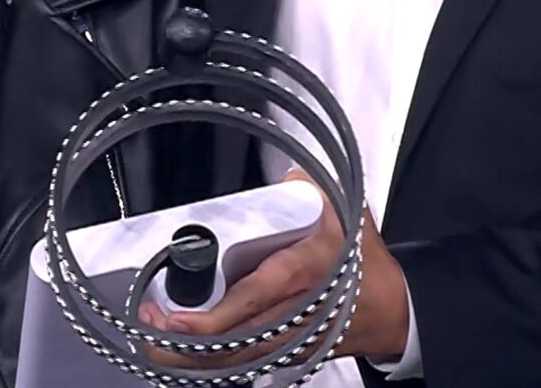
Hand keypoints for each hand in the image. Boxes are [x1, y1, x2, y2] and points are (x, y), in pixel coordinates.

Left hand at [139, 169, 411, 365]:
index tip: (176, 317)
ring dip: (190, 358)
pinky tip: (183, 354)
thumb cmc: (364, 265)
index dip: (212, 317)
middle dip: (185, 343)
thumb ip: (312, 186)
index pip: (252, 300)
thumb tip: (287, 174)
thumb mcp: (347, 212)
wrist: (392, 310)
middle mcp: (293, 316)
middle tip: (148, 327)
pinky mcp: (285, 356)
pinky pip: (242, 365)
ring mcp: (288, 343)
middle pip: (232, 343)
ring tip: (154, 341)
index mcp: (304, 274)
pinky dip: (211, 363)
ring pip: (233, 362)